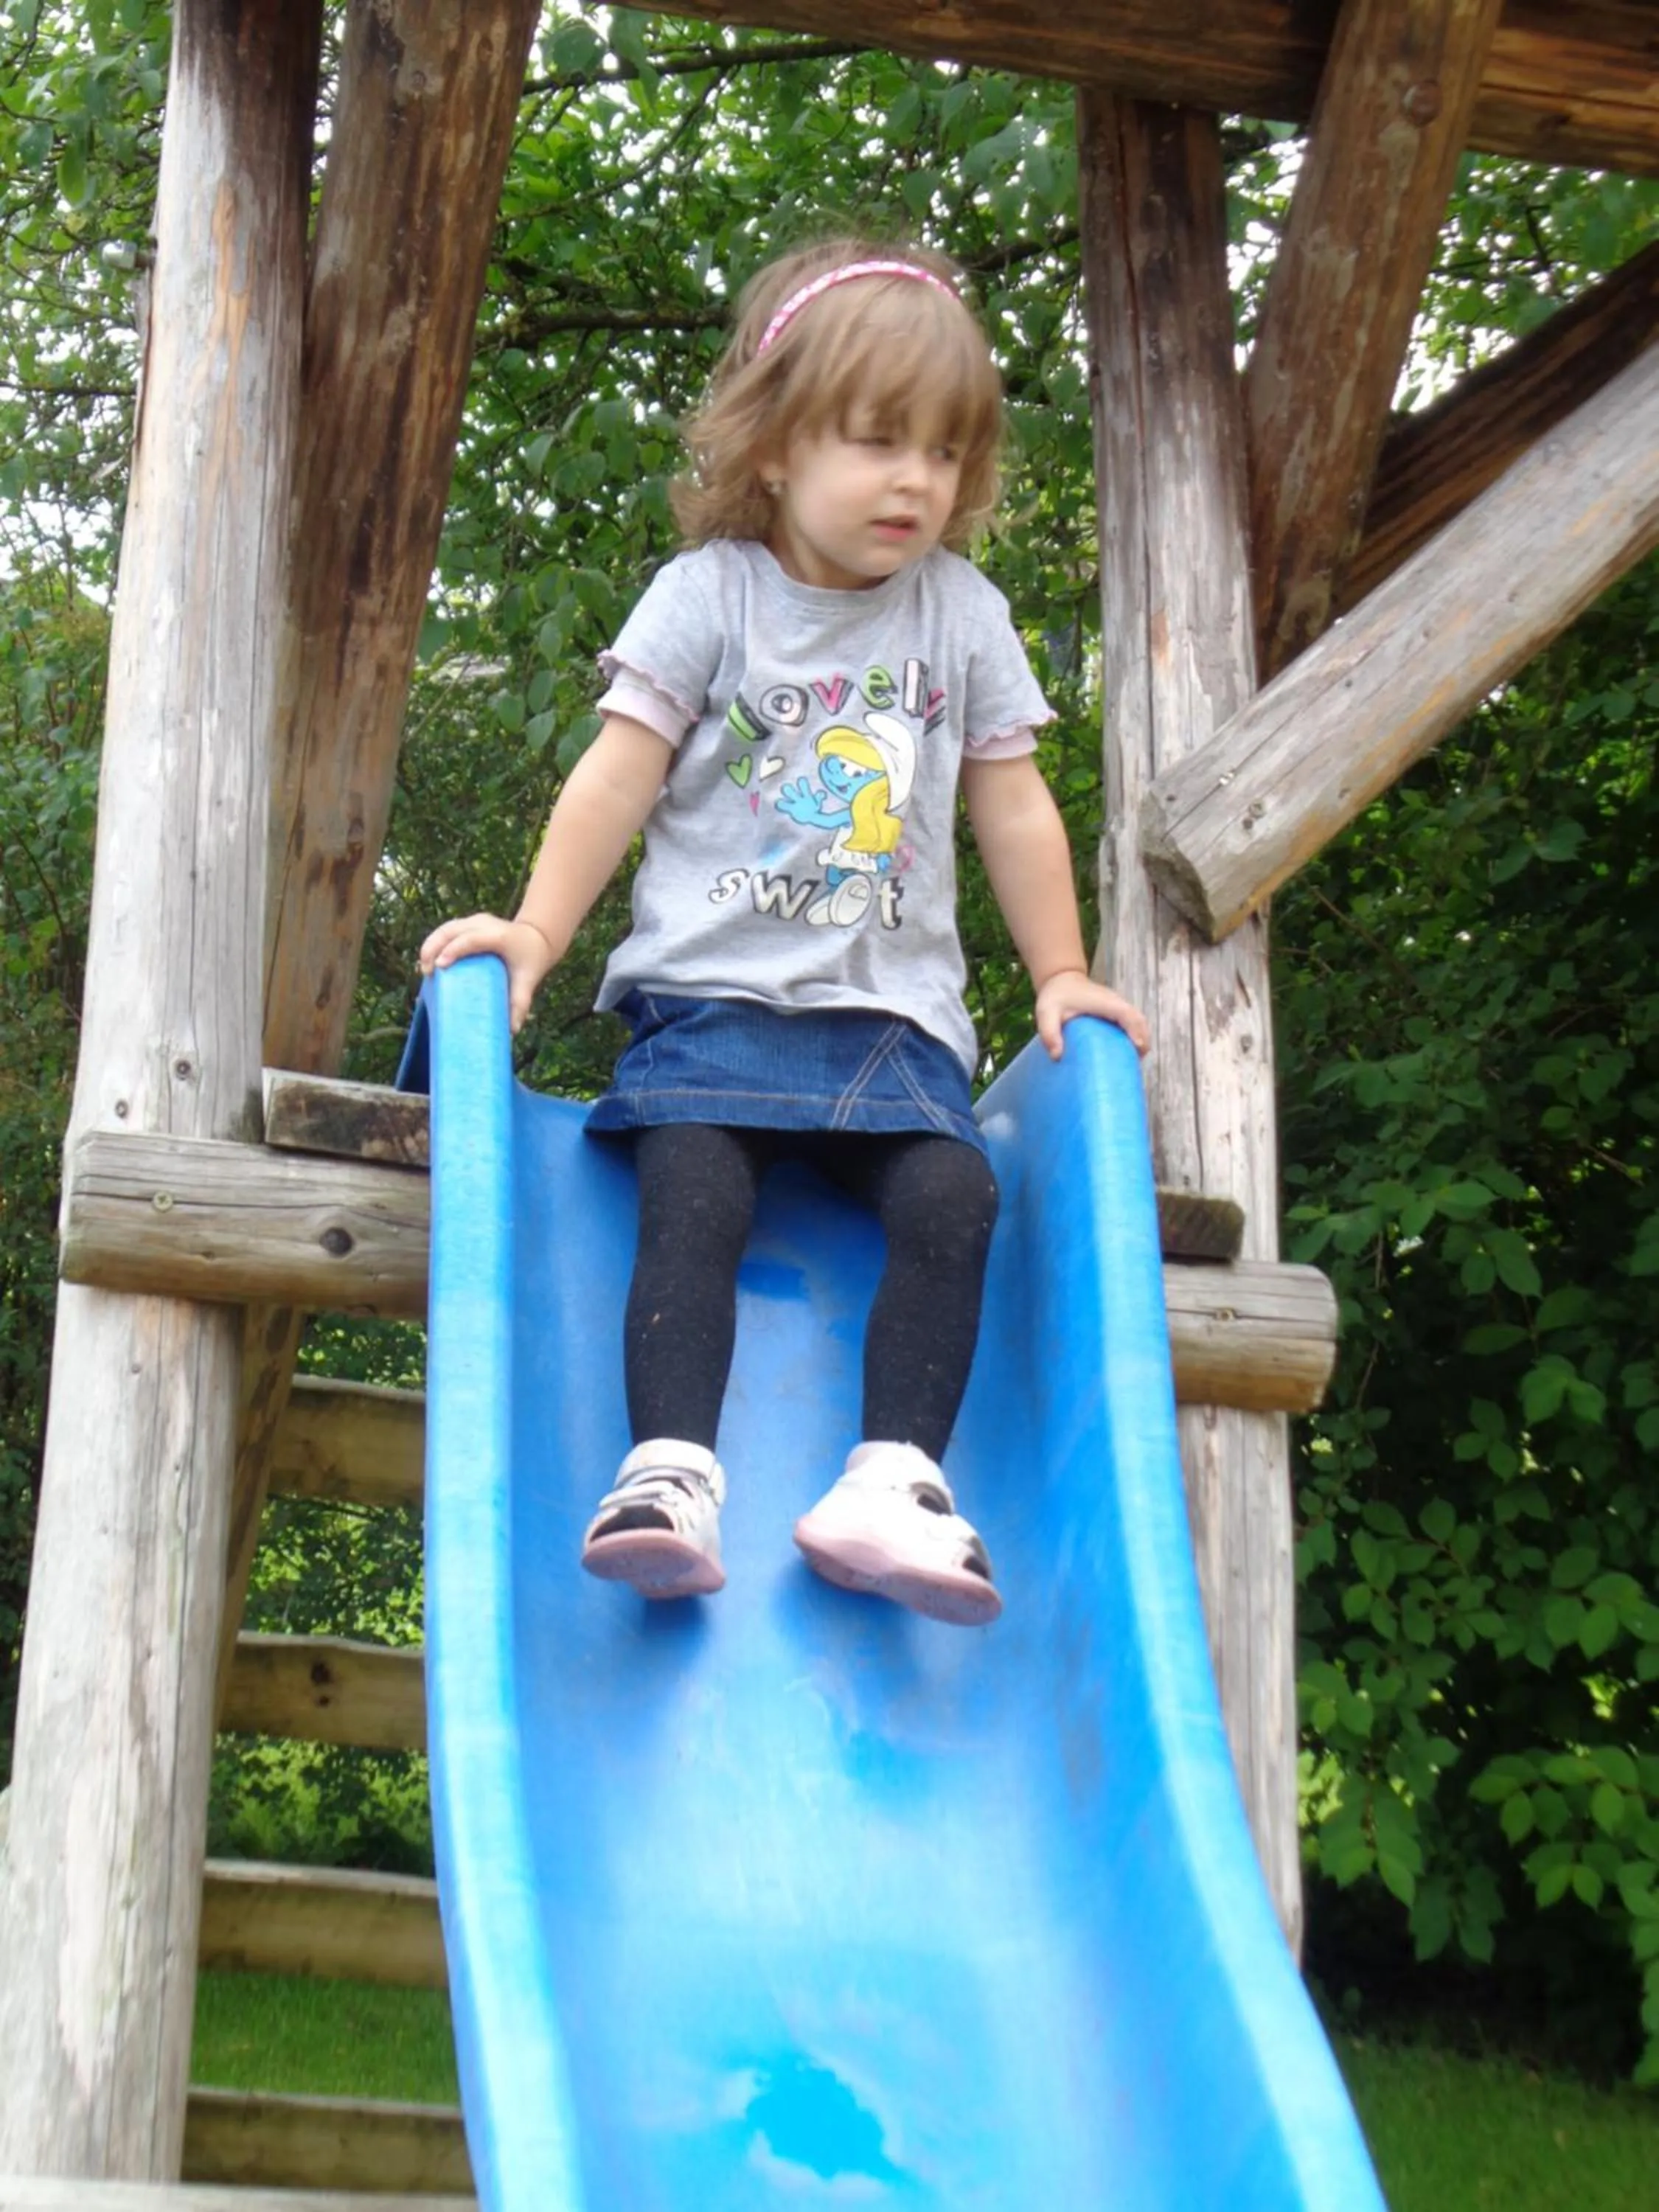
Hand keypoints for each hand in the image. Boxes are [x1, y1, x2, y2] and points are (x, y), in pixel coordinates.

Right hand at [418, 913, 558, 1034]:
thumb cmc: (531, 961)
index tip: (440, 966)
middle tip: (427, 972)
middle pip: (452, 930)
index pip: (472, 939)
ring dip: (431, 945)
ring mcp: (476, 921)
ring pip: (446, 928)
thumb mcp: (528, 980)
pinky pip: (447, 930)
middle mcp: (485, 924)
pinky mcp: (469, 923)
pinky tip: (428, 959)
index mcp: (499, 936)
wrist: (537, 938)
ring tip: (424, 968)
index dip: (454, 950)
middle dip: (434, 947)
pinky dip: (435, 942)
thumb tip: (511, 1030)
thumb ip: (519, 1003)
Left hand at [1033, 969, 1150, 1061]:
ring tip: (1132, 1063)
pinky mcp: (1116, 1012)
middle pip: (1139, 1021)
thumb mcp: (1046, 1012)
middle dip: (1142, 1041)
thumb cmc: (1055, 996)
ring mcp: (1118, 1006)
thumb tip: (1057, 1056)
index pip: (1127, 1014)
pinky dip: (1135, 1037)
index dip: (1136, 1030)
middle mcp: (1116, 1002)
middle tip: (1135, 1064)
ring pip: (1138, 1023)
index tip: (1138, 1049)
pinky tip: (1127, 1054)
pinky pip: (1132, 1024)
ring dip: (1140, 1040)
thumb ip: (1049, 1032)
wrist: (1061, 980)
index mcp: (1104, 1002)